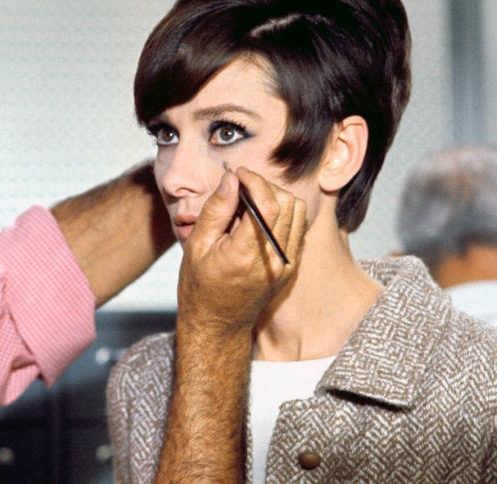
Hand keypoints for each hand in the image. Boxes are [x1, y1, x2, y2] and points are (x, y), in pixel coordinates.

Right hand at [176, 165, 307, 335]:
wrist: (217, 323)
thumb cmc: (200, 286)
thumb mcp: (197, 245)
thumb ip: (217, 209)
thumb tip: (231, 178)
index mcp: (246, 254)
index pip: (268, 203)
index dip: (254, 180)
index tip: (238, 174)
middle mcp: (273, 259)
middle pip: (287, 203)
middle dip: (265, 186)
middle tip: (242, 187)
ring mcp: (286, 264)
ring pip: (298, 212)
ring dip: (277, 198)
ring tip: (252, 202)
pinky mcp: (291, 266)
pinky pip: (298, 227)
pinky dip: (284, 214)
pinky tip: (261, 218)